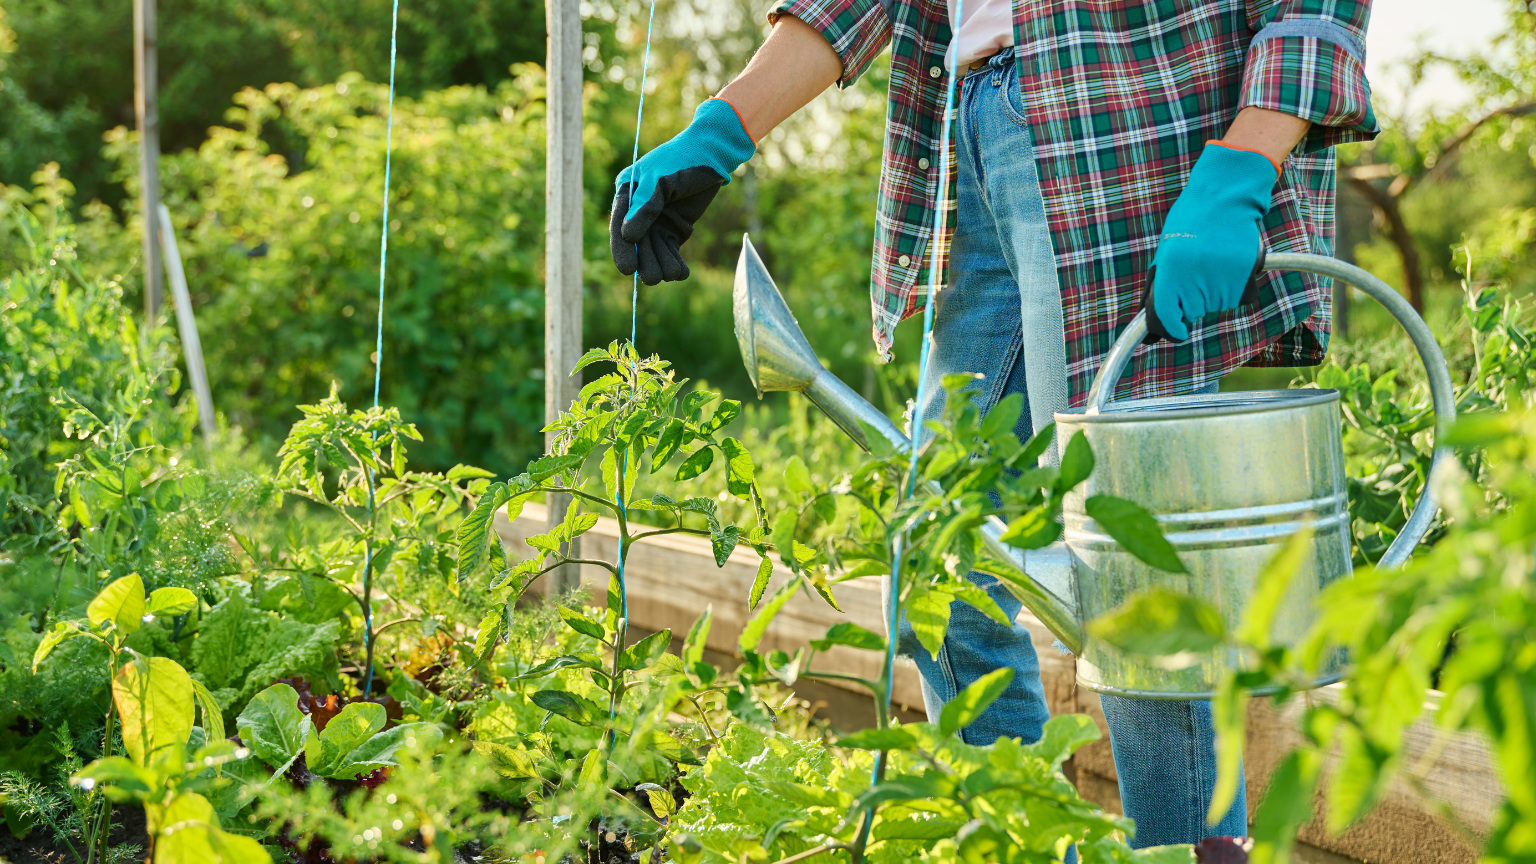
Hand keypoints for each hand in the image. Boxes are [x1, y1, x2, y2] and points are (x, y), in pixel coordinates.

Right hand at [610, 99, 755, 284]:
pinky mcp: (676, 228)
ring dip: (663, 264)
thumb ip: (645, 207)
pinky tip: (682, 273)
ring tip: (673, 274)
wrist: (713, 154)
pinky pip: (671, 251)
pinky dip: (676, 262)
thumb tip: (627, 236)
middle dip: (646, 261)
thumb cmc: (682, 160)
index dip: (622, 250)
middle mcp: (638, 210)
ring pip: (655, 250)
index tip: (627, 270)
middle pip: (638, 244)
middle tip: (654, 279)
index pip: (619, 226)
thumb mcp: (660, 180)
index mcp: (627, 193)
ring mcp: (657, 221)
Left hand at [1142, 142, 1278, 341]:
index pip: (1167, 314)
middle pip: (1194, 312)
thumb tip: (1157, 317)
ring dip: (1214, 293)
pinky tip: (1228, 266)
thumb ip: (1163, 283)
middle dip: (1194, 301)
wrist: (1224, 196)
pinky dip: (1233, 288)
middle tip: (1198, 273)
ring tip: (1213, 262)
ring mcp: (1221, 278)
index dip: (1171, 329)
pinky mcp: (1244, 276)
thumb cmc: (1191, 222)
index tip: (1178, 333)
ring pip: (1216, 306)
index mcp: (1170, 270)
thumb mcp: (1166, 250)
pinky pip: (1236, 298)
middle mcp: (1194, 277)